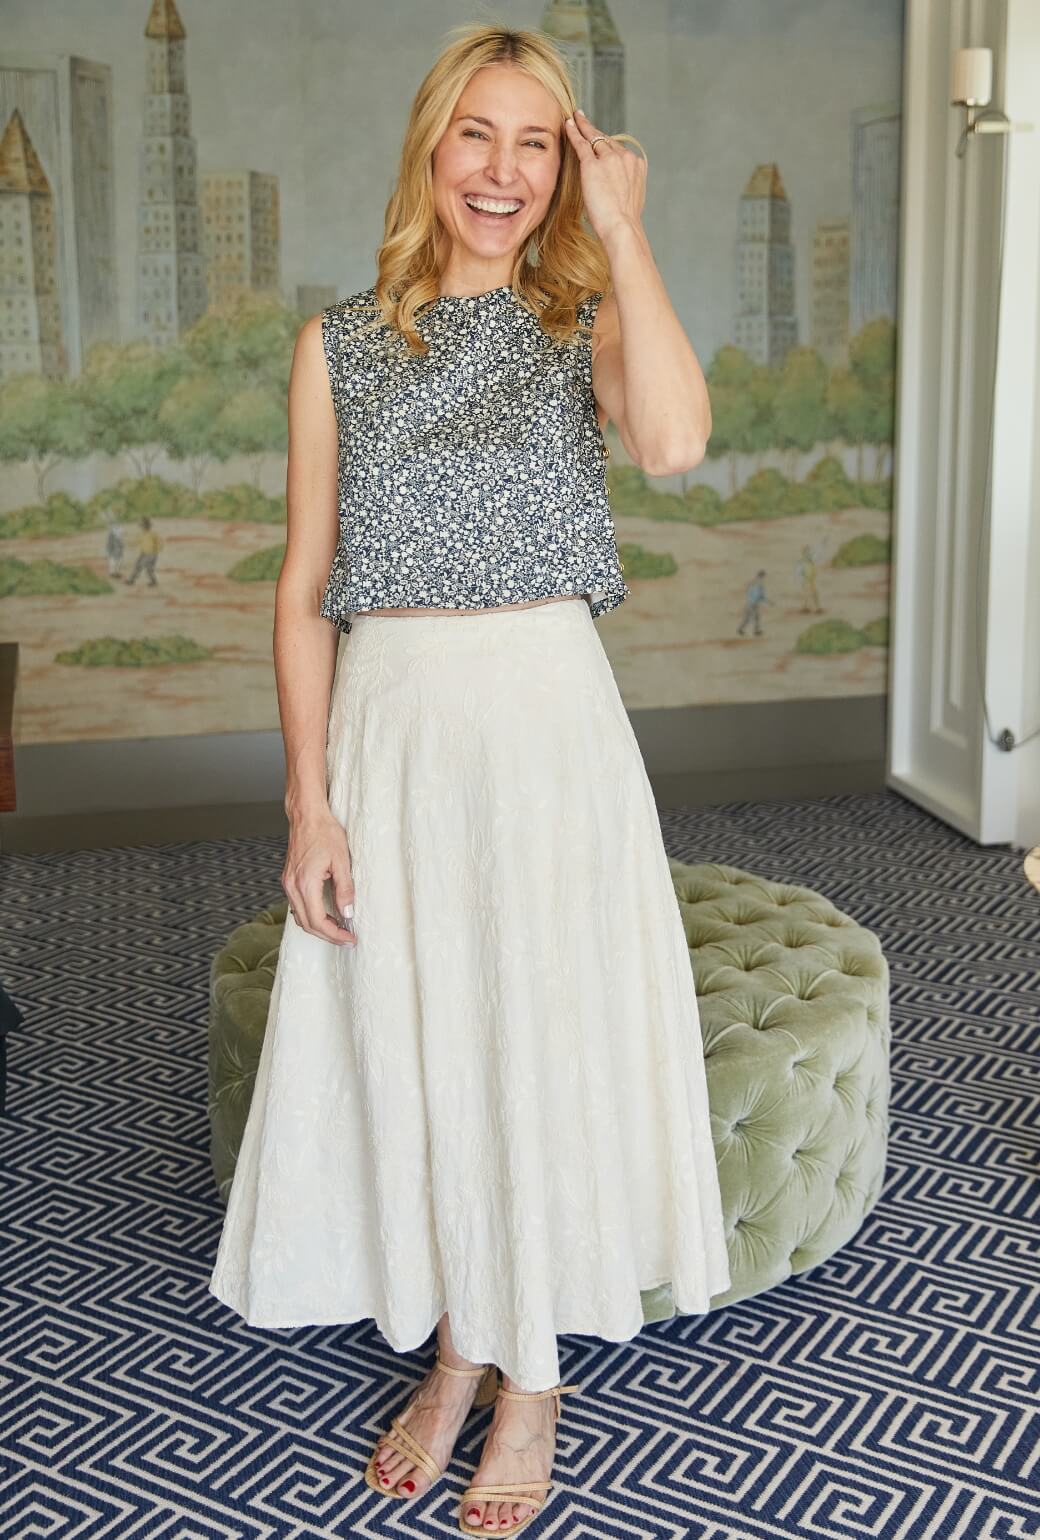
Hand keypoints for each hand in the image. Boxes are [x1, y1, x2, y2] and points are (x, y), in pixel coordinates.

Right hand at [282, 809, 356, 945]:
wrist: (307, 816)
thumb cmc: (325, 833)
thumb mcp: (342, 861)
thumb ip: (345, 889)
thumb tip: (348, 913)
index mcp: (305, 883)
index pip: (318, 921)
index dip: (335, 934)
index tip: (350, 938)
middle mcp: (292, 886)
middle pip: (307, 924)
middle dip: (328, 935)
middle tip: (347, 939)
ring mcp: (287, 884)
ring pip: (300, 917)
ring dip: (319, 927)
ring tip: (339, 929)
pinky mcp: (288, 880)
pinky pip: (297, 906)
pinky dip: (311, 916)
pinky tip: (326, 915)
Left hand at [563, 106, 646, 243]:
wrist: (622, 228)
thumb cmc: (625, 223)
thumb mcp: (632, 199)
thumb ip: (625, 187)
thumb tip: (616, 190)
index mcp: (636, 165)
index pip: (618, 149)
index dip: (607, 144)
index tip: (600, 139)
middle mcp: (625, 157)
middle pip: (606, 139)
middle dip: (594, 131)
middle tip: (583, 119)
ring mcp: (610, 159)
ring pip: (594, 138)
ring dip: (583, 126)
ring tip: (574, 118)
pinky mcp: (593, 165)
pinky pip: (582, 144)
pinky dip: (574, 132)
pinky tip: (568, 124)